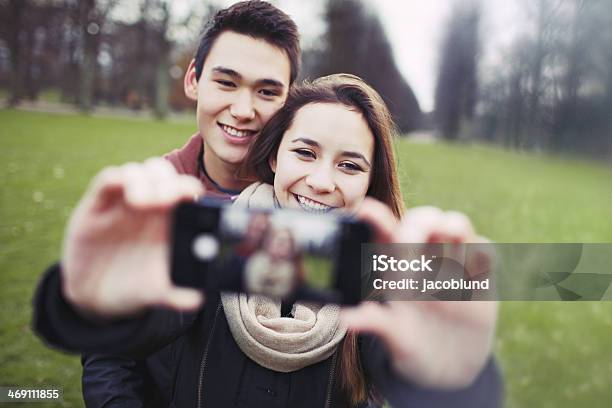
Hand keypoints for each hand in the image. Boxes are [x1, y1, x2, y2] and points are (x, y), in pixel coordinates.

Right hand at [61, 158, 204, 318]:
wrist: (97, 297)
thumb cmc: (136, 287)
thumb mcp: (156, 292)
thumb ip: (176, 294)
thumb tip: (197, 300)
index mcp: (172, 220)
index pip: (184, 191)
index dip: (188, 188)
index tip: (192, 196)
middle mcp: (150, 206)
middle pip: (162, 174)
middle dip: (167, 181)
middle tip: (166, 200)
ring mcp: (123, 203)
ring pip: (137, 172)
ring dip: (143, 181)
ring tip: (143, 203)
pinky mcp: (96, 206)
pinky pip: (106, 180)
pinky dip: (115, 178)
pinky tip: (121, 189)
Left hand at [345, 201, 497, 388]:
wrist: (451, 370)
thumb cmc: (413, 348)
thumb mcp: (395, 338)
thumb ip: (375, 323)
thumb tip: (345, 319)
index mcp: (397, 269)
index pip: (385, 235)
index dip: (376, 218)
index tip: (366, 209)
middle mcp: (424, 260)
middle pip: (423, 220)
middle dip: (422, 221)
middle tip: (417, 239)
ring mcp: (455, 264)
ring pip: (456, 225)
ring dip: (453, 226)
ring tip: (451, 237)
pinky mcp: (482, 275)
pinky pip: (485, 249)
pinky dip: (481, 252)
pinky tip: (474, 274)